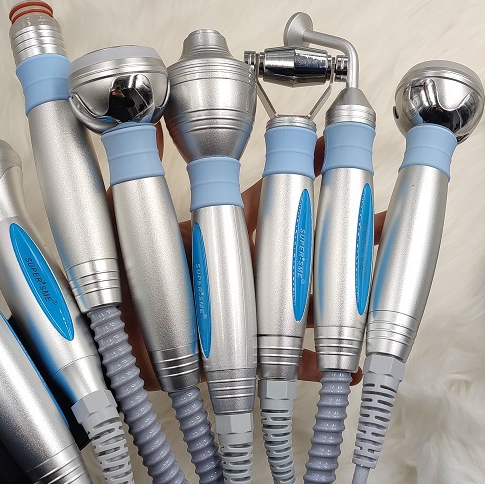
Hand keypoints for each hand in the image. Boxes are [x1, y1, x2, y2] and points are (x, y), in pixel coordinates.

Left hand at [110, 124, 386, 389]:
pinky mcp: (241, 355)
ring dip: (343, 296)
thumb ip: (137, 170)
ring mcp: (245, 312)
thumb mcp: (118, 216)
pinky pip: (285, 362)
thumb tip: (145, 113)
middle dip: (343, 233)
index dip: (301, 174)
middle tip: (383, 218)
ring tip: (380, 288)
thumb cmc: (109, 278)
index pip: (271, 199)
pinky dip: (314, 365)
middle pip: (301, 249)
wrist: (101, 343)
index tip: (332, 149)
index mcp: (219, 235)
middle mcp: (240, 271)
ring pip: (304, 300)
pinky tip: (346, 370)